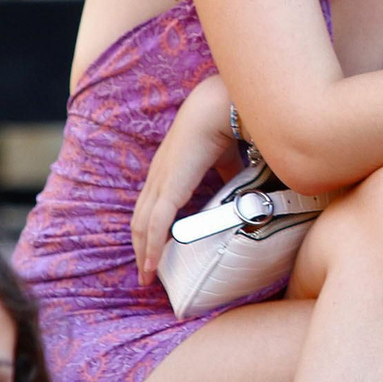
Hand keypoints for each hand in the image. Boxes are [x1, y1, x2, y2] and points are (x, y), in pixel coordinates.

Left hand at [130, 74, 241, 285]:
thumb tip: (242, 193)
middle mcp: (159, 175)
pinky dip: (151, 247)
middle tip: (147, 273)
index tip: (157, 249)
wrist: (222, 105)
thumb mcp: (227, 157)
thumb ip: (229, 176)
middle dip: (141, 247)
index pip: (152, 204)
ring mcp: (161, 181)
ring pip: (142, 226)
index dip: (151, 227)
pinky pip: (155, 224)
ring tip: (147, 276)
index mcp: (171, 167)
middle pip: (140, 219)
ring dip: (143, 253)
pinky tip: (151, 266)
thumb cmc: (226, 122)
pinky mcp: (169, 187)